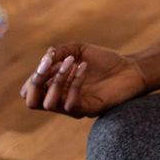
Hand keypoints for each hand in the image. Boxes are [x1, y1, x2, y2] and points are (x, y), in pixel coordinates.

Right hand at [20, 43, 148, 117]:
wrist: (130, 68)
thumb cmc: (103, 61)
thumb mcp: (77, 50)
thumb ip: (59, 52)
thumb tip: (45, 57)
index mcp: (55, 88)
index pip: (29, 91)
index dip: (33, 75)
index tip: (49, 59)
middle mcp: (61, 100)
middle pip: (31, 102)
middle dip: (36, 81)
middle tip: (49, 63)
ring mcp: (74, 107)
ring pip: (49, 103)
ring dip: (56, 79)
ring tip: (71, 61)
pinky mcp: (89, 110)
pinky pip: (71, 103)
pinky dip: (74, 82)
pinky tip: (83, 67)